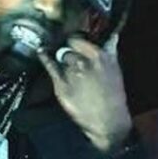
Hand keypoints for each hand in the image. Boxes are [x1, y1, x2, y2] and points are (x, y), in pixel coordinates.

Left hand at [39, 37, 132, 152]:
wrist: (108, 122)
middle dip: (70, 55)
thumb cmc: (114, 97)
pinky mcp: (62, 87)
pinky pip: (51, 68)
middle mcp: (84, 63)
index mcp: (99, 57)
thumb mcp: (116, 70)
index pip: (78, 40)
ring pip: (61, 61)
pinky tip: (42, 53)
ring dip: (64, 65)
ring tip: (70, 73)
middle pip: (67, 51)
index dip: (75, 42)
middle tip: (74, 63)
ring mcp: (71, 75)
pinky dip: (45, 59)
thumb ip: (110, 51)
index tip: (74, 44)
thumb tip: (111, 36)